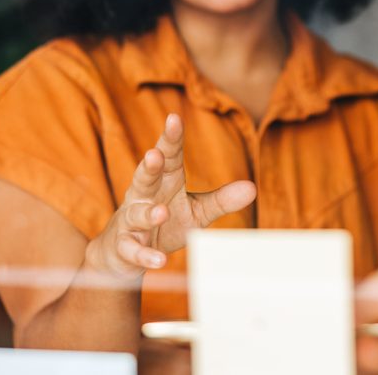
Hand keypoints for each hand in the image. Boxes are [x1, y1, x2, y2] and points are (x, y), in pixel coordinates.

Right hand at [85, 113, 255, 279]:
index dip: (170, 138)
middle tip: (153, 155)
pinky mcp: (124, 247)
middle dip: (148, 166)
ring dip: (148, 214)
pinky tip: (160, 259)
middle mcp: (143, 196)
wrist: (125, 254)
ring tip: (162, 212)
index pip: (168, 155)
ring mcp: (130, 221)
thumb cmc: (166, 222)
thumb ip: (221, 200)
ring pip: (136, 214)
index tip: (174, 118)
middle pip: (144, 177)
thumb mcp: (197, 211)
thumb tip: (253, 188)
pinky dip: (145, 254)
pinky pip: (133, 249)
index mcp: (164, 180)